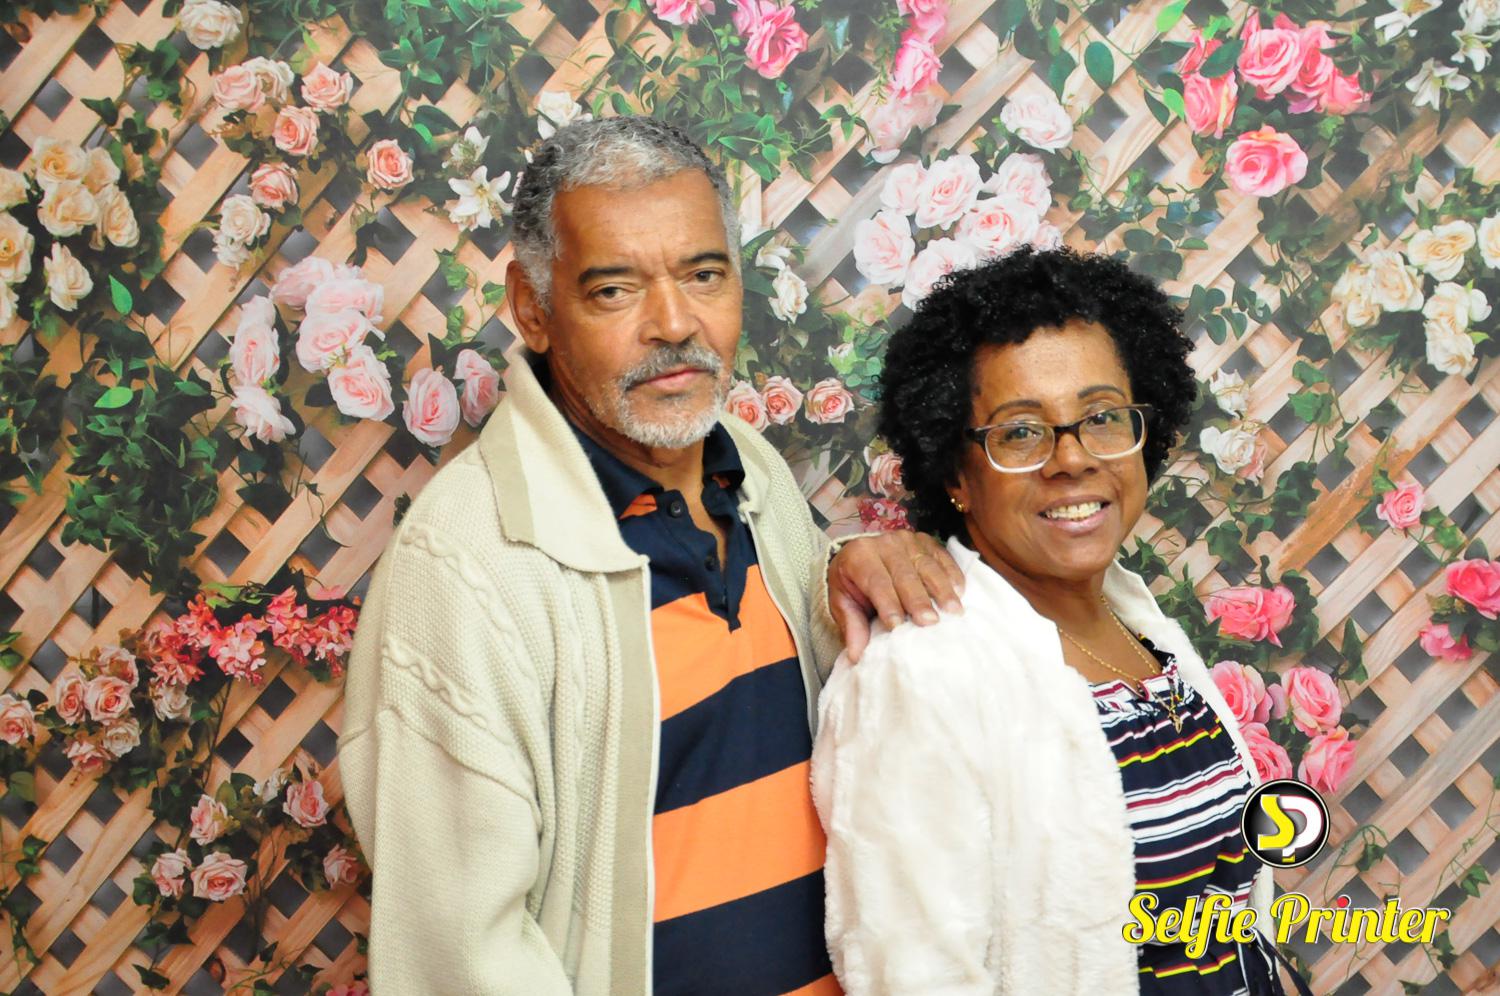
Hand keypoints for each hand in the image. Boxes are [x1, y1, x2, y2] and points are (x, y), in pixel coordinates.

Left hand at [827, 532, 963, 663]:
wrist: (860, 555)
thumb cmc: (852, 583)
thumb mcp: (842, 603)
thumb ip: (852, 626)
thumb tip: (857, 655)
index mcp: (859, 556)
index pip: (876, 582)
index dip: (887, 604)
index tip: (898, 626)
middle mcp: (884, 543)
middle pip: (904, 574)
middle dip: (918, 599)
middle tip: (930, 622)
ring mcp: (907, 540)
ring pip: (927, 565)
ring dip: (942, 589)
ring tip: (953, 610)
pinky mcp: (925, 541)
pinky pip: (942, 556)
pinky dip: (952, 573)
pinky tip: (960, 591)